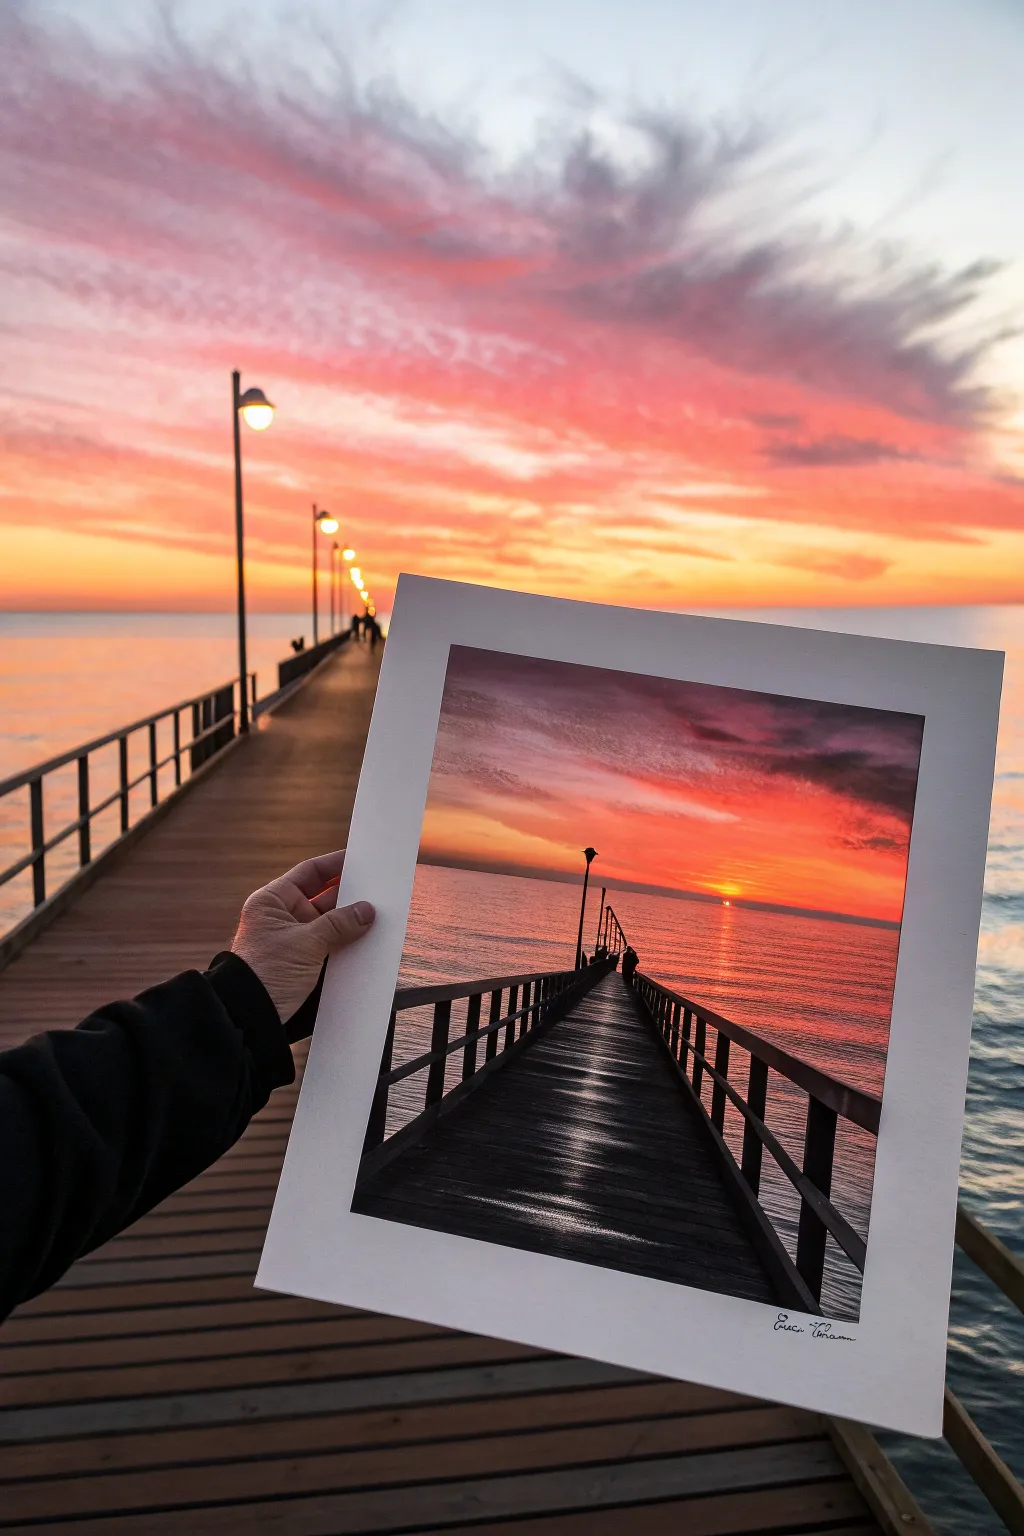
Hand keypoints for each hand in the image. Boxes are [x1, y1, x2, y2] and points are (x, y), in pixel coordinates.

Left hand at [231, 851, 374, 1020]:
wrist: (251, 1017)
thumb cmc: (266, 973)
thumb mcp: (306, 944)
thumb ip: (338, 924)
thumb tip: (367, 911)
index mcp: (272, 901)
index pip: (309, 873)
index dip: (335, 864)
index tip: (360, 859)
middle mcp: (282, 916)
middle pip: (323, 896)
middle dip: (349, 895)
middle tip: (377, 889)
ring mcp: (293, 938)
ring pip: (329, 922)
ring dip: (350, 920)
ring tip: (378, 914)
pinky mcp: (302, 960)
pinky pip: (329, 943)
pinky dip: (346, 941)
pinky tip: (367, 938)